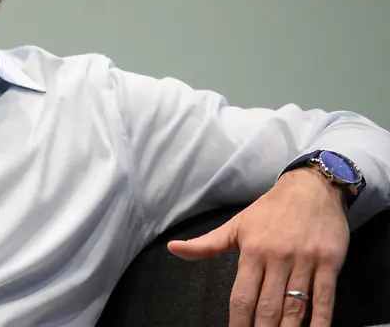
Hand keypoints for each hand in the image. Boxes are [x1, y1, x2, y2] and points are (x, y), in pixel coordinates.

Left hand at [167, 167, 348, 326]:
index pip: (241, 295)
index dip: (238, 321)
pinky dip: (321, 320)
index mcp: (252, 251)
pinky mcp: (329, 262)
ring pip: (295, 305)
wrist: (311, 188)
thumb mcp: (236, 225)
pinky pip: (325, 297)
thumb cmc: (270, 210)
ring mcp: (305, 261)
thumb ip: (206, 244)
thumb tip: (173, 248)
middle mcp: (277, 257)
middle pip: (268, 305)